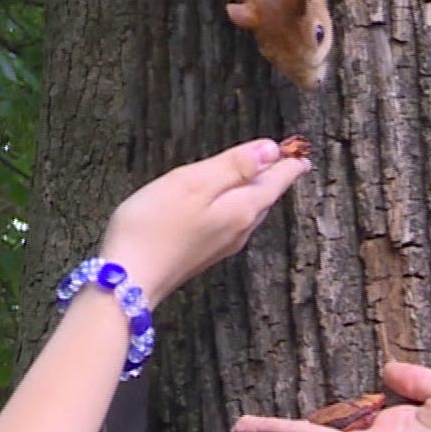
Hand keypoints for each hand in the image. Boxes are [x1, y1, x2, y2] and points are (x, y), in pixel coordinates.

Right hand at [99, 138, 310, 301]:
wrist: (129, 281)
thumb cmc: (154, 226)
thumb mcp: (193, 183)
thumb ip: (234, 166)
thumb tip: (272, 150)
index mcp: (241, 209)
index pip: (275, 181)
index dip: (288, 163)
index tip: (301, 152)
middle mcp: (238, 230)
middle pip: (264, 198)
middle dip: (275, 177)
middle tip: (287, 160)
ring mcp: (221, 246)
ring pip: (249, 212)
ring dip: (257, 192)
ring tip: (261, 177)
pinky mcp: (203, 254)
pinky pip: (232, 224)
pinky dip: (237, 206)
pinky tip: (226, 203)